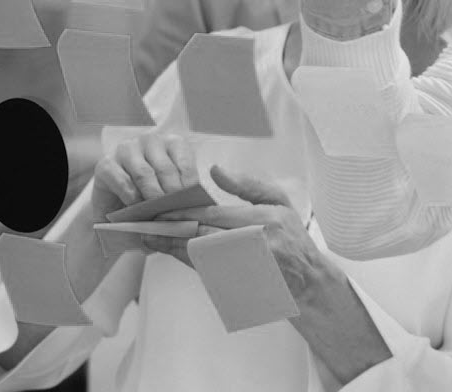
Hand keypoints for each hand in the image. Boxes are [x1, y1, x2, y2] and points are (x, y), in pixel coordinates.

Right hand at [93, 131, 200, 215]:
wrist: (116, 201)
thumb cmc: (150, 193)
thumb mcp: (170, 189)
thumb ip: (182, 192)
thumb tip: (200, 205)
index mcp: (172, 143)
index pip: (185, 162)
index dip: (189, 184)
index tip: (193, 202)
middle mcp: (150, 141)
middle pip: (165, 169)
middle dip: (172, 193)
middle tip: (176, 211)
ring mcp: (126, 149)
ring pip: (144, 173)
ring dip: (153, 195)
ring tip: (159, 212)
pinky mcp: (106, 164)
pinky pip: (122, 180)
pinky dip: (131, 197)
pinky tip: (137, 208)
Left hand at [157, 167, 395, 382]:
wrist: (304, 279)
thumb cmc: (292, 236)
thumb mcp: (279, 202)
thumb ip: (248, 185)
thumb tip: (216, 169)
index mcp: (262, 221)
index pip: (214, 214)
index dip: (185, 212)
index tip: (162, 208)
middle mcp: (252, 245)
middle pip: (200, 235)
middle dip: (170, 229)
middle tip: (147, 223)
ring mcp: (242, 268)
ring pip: (196, 255)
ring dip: (170, 247)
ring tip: (150, 237)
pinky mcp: (235, 283)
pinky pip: (202, 270)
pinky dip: (183, 260)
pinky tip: (169, 251)